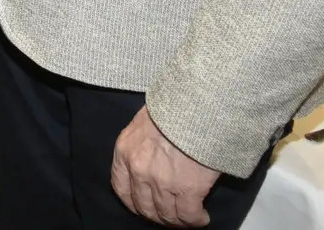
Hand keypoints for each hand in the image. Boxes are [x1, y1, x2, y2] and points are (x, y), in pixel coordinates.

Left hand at [111, 106, 220, 226]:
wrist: (197, 105)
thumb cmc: (173, 108)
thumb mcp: (143, 123)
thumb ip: (140, 146)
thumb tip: (151, 161)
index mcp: (124, 152)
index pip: (121, 189)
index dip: (134, 203)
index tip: (145, 207)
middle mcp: (139, 171)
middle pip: (145, 207)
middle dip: (158, 215)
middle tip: (171, 216)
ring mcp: (162, 182)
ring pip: (167, 215)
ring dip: (179, 221)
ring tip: (189, 218)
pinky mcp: (188, 189)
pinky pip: (189, 215)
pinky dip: (196, 220)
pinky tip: (202, 217)